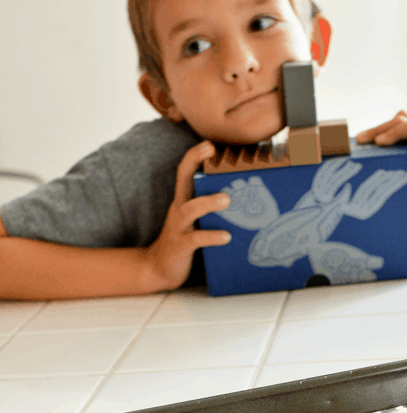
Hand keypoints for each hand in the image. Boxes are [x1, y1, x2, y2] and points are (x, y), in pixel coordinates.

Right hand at [145, 141, 230, 288]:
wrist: (158, 269)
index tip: (209, 143)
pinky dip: (211, 236)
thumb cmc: (183, 242)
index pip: (184, 171)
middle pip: (182, 180)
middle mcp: (179, 210)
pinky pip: (196, 239)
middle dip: (193, 162)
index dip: (194, 155)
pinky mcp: (181, 246)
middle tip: (213, 152)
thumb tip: (242, 198)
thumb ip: (210, 208)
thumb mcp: (194, 221)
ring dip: (208, 202)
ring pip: (190, 209)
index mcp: (182, 201)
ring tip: (227, 199)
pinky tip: (226, 236)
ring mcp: (179, 227)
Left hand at [356, 111, 406, 220]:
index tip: (357, 140)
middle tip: (361, 140)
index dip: (374, 128)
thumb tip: (352, 154)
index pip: (392, 123)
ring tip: (379, 143)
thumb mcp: (393, 169)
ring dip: (394, 131)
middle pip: (399, 120)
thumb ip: (383, 157)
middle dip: (378, 129)